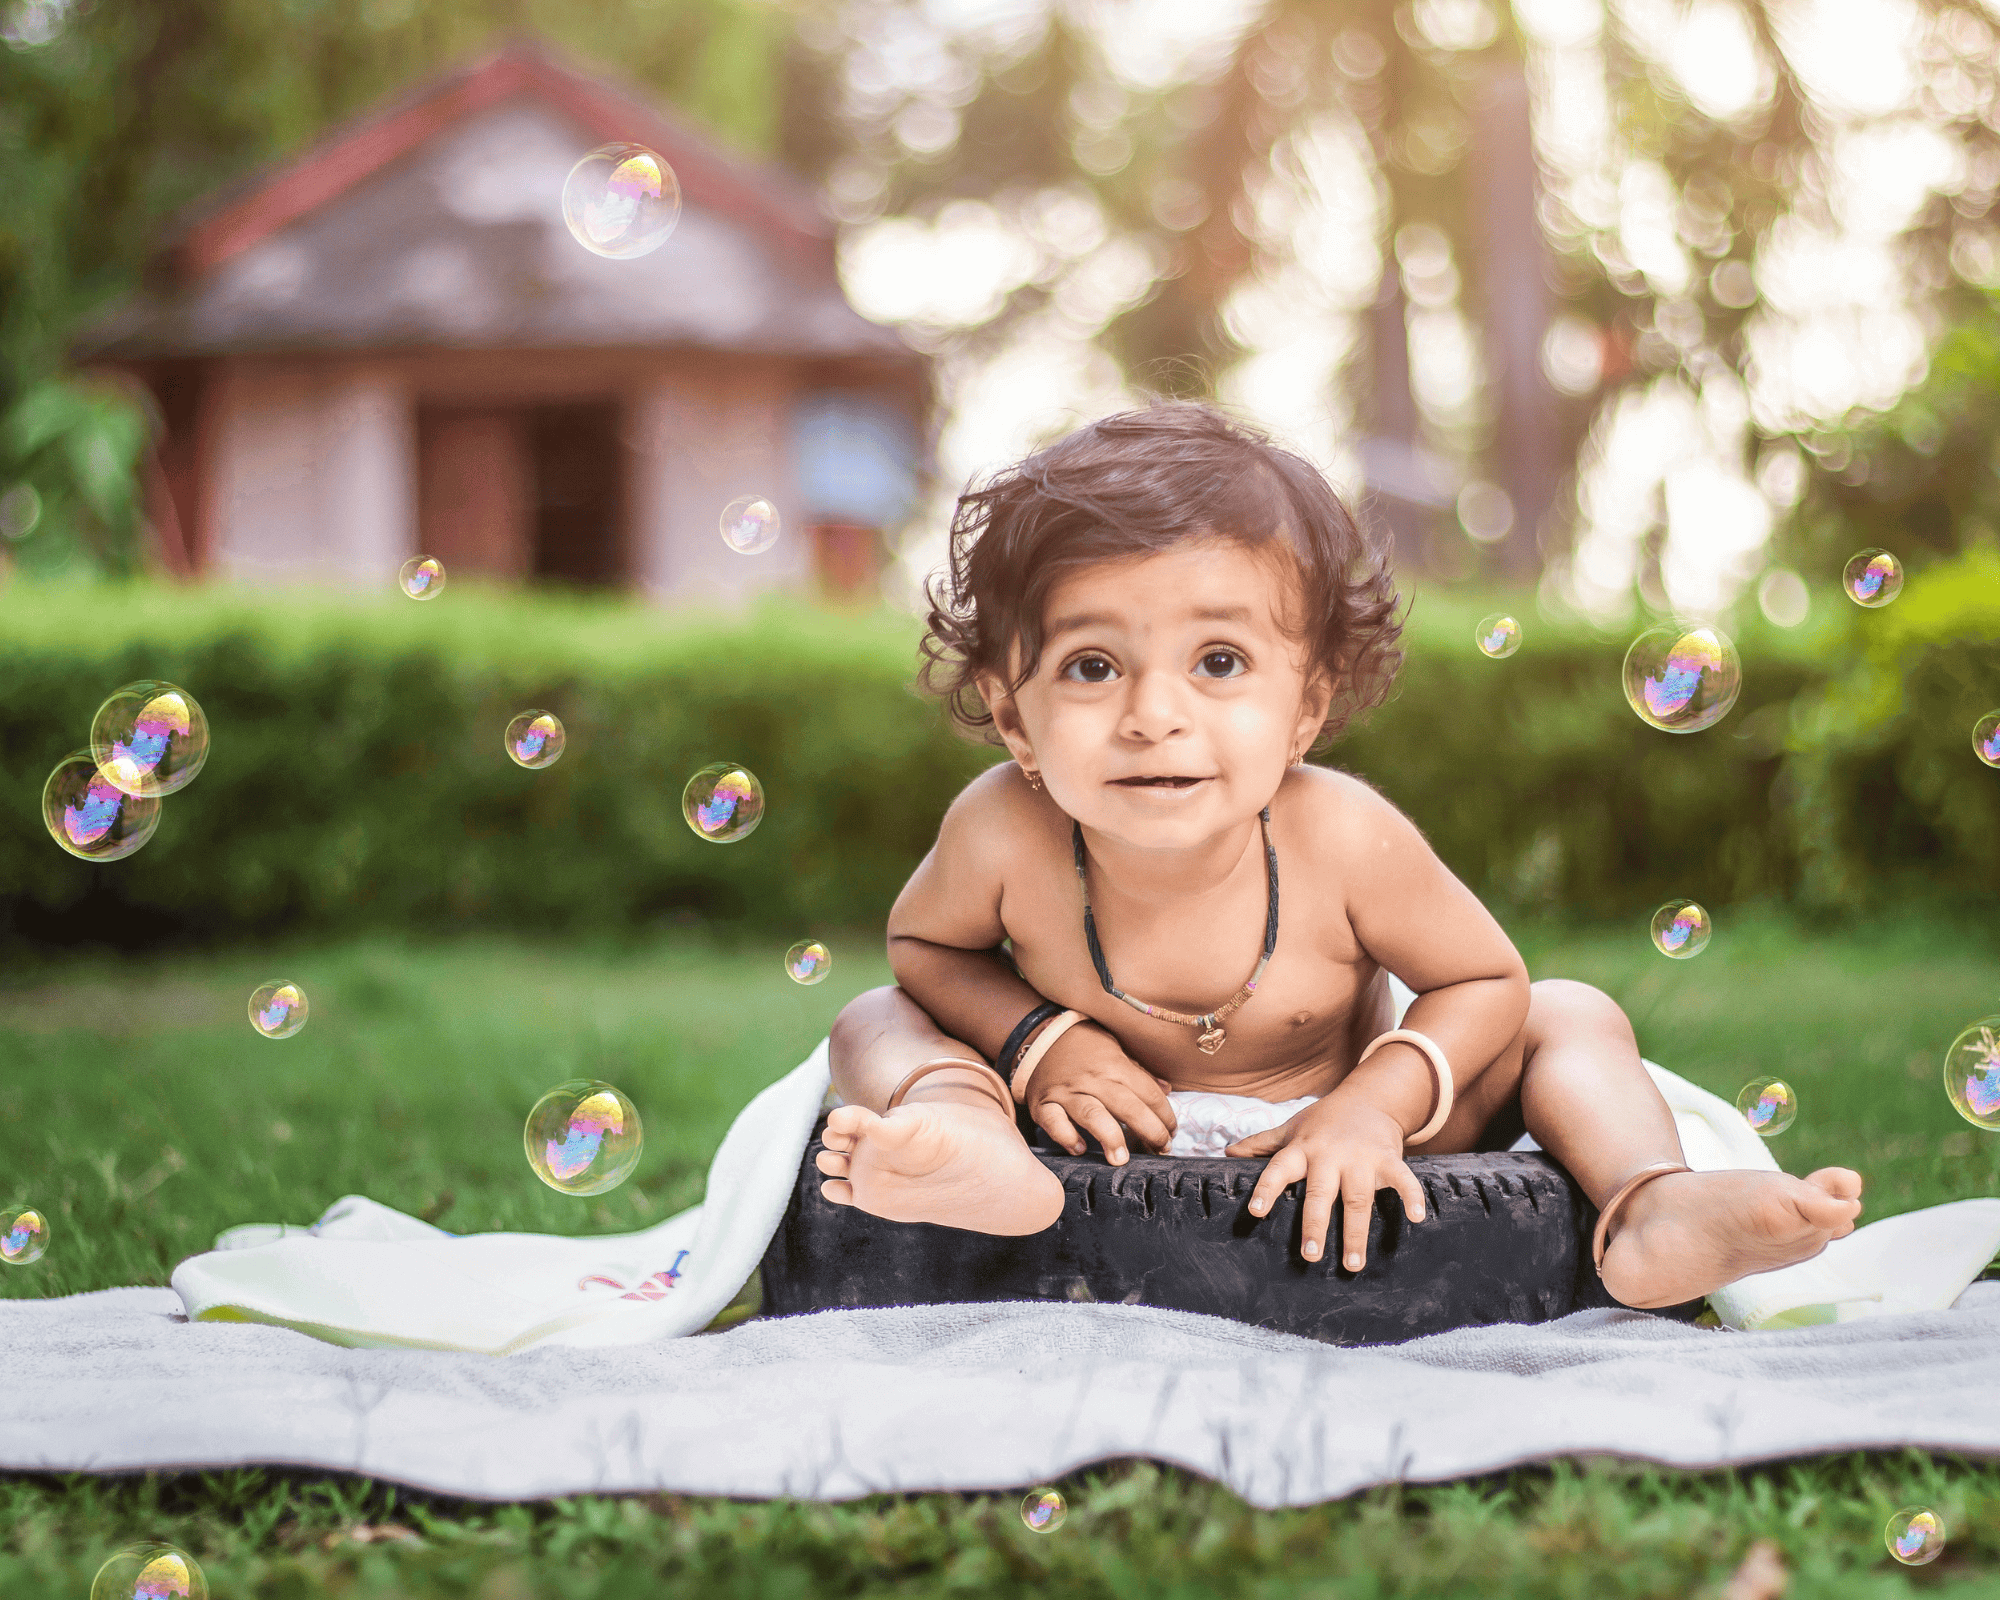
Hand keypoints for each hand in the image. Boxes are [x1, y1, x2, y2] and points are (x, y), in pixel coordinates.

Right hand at [1022, 1019, 1176, 1164]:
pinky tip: (1080, 1148)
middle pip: (1127, 1107)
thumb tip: (1166, 1090)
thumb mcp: (1116, 1049)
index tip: (1171, 1131)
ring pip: (1092, 1115)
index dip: (1165, 1115)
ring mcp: (1067, 1092)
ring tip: (1121, 1159)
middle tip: (1162, 1149)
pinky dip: (1067, 1137)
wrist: (1041, 1036)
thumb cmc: (1084, 1046)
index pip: (1148, 1093)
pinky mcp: (1044, 1104)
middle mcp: (1093, 1080)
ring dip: (1110, 1137)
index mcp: (1115, 1065)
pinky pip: (1054, 1123)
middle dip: (1150, 1131)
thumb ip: (1139, 1072)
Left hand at [1225, 1096, 1426, 1268]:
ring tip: (1352, 1264)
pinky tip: (1417, 1218)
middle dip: (1315, 1224)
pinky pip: (1402, 1179)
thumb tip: (1227, 1154)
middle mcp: (1329, 1155)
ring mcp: (1360, 1158)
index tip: (1256, 1212)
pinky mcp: (1388, 1159)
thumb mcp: (1291, 1129)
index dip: (1267, 1189)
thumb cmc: (1323, 1122)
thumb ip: (1262, 1144)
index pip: (1279, 1169)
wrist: (1367, 1099)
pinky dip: (1411, 1197)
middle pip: (1320, 1192)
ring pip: (1358, 1198)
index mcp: (1302, 1149)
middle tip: (1310, 1256)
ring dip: (1356, 1232)